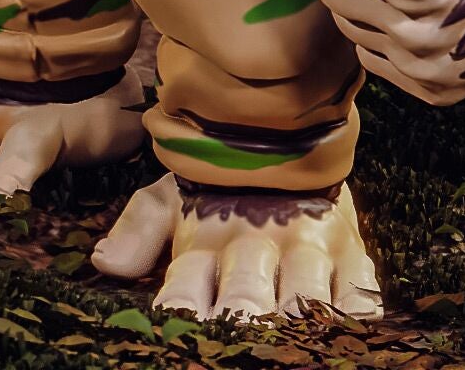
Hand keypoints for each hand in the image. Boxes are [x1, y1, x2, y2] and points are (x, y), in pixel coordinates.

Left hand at [91, 174, 382, 321]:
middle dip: (240, 320)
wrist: (289, 125)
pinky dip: (355, 313)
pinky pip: (359, 288)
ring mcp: (308, 248)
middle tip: (234, 334)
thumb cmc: (222, 181)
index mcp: (208, 238)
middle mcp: (258, 245)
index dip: (181, 313)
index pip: (186, 291)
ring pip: (303, 296)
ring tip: (290, 341)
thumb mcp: (173, 195)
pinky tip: (350, 331)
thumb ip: (140, 228)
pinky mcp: (351, 250)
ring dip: (295, 319)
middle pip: (247, 298)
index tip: (176, 331)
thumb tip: (104, 262)